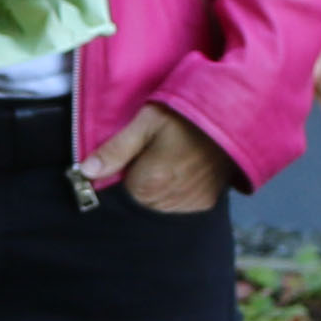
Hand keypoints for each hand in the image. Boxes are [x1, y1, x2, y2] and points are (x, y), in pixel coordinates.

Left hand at [80, 105, 233, 215]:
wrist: (235, 115)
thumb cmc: (188, 114)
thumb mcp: (147, 122)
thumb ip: (116, 150)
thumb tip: (85, 172)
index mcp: (149, 184)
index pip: (119, 193)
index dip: (122, 172)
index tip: (134, 153)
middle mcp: (168, 201)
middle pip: (139, 202)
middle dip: (139, 182)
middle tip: (155, 153)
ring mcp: (189, 205)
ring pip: (159, 205)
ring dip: (158, 190)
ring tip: (171, 160)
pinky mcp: (206, 203)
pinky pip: (179, 206)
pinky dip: (176, 194)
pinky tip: (183, 171)